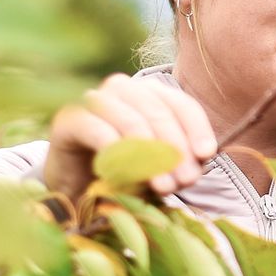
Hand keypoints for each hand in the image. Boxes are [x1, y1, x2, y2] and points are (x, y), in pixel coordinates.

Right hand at [44, 72, 221, 205]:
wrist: (79, 187)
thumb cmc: (127, 173)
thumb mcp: (163, 167)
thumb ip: (183, 160)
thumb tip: (198, 162)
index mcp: (150, 93)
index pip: (181, 104)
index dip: (196, 128)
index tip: (206, 155)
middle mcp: (123, 88)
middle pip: (158, 111)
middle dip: (175, 148)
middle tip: (184, 181)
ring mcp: (93, 100)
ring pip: (131, 119)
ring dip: (151, 156)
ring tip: (162, 185)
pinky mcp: (69, 119)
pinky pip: (98, 130)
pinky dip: (117, 153)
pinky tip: (128, 175)